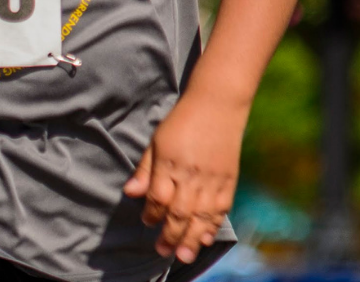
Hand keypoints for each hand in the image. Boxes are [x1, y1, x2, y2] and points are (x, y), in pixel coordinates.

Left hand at [123, 92, 246, 264]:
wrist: (217, 105)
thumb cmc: (182, 122)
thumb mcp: (157, 141)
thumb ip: (145, 170)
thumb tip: (130, 193)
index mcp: (170, 163)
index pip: (159, 197)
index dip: (152, 214)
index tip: (147, 222)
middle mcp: (192, 174)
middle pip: (179, 212)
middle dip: (170, 235)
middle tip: (162, 251)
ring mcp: (213, 179)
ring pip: (201, 216)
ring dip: (191, 239)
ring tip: (183, 255)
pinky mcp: (229, 180)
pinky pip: (221, 209)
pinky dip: (213, 226)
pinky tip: (205, 238)